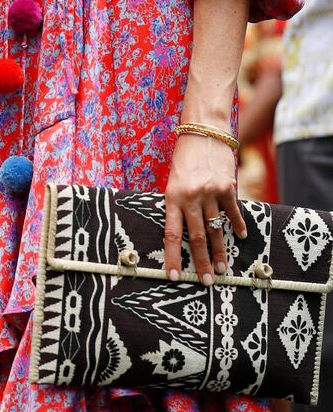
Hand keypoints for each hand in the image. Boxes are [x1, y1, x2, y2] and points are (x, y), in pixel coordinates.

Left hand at [163, 132, 246, 283]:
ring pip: (215, 229)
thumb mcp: (173, 181)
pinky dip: (237, 225)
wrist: (202, 131)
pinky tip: (240, 237)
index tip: (174, 276)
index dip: (172, 257)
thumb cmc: (183, 158)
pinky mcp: (228, 186)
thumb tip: (182, 233)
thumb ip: (178, 205)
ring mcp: (211, 192)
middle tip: (207, 281)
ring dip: (220, 251)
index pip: (171, 234)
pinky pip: (233, 212)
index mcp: (172, 196)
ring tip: (223, 269)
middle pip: (197, 237)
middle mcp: (191, 196)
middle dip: (201, 262)